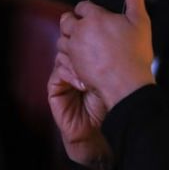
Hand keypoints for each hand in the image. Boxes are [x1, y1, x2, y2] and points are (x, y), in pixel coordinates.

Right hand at [47, 51, 112, 169]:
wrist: (99, 131)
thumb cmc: (109, 105)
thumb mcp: (113, 78)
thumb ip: (110, 59)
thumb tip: (114, 38)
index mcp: (89, 60)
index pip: (85, 40)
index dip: (91, 40)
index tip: (104, 46)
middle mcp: (75, 66)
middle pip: (72, 44)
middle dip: (84, 50)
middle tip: (97, 60)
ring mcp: (64, 76)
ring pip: (64, 55)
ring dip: (78, 63)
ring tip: (92, 76)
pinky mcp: (55, 89)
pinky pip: (58, 72)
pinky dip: (70, 75)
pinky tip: (83, 84)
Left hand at [58, 0, 154, 111]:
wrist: (128, 87)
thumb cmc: (135, 55)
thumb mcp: (140, 18)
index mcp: (94, 18)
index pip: (82, 6)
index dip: (90, 10)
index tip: (99, 18)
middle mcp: (80, 32)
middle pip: (67, 20)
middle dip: (76, 23)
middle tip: (92, 31)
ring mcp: (74, 50)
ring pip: (63, 39)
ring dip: (72, 40)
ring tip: (89, 46)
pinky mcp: (72, 66)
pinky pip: (64, 57)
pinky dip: (72, 57)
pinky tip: (87, 60)